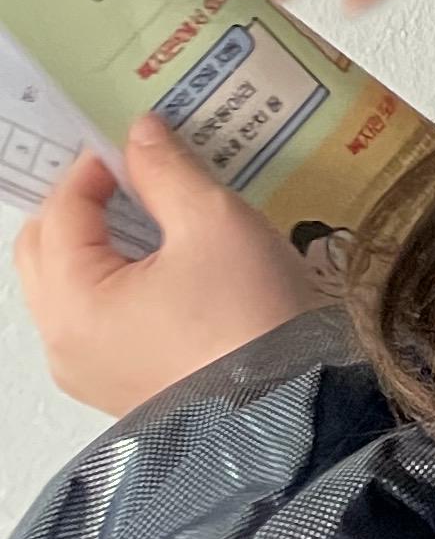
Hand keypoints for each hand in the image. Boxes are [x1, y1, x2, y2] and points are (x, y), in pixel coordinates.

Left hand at [15, 113, 322, 418]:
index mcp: (73, 302)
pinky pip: (93, 318)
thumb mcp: (212, 220)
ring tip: (153, 212)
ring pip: (66, 285)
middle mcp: (63, 343)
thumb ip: (166, 169)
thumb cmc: (248, 316)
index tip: (139, 141)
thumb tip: (141, 134)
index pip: (60, 210)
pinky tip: (164, 262)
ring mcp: (86, 371)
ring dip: (96, 240)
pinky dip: (112, 279)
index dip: (95, 164)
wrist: (288, 404)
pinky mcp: (117, 385)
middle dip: (82, 202)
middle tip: (133, 170)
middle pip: (44, 249)